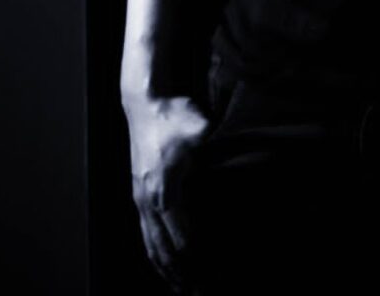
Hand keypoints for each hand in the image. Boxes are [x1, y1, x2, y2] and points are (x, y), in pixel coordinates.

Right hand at [124, 90, 210, 292]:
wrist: (144, 103)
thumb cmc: (173, 114)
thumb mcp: (199, 127)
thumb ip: (215, 144)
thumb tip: (242, 153)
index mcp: (165, 188)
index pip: (180, 235)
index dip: (195, 259)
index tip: (208, 276)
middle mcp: (149, 199)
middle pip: (163, 248)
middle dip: (180, 274)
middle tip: (197, 293)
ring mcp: (140, 198)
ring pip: (150, 245)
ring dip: (165, 270)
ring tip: (180, 289)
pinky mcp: (137, 194)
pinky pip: (143, 233)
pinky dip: (153, 254)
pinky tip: (161, 264)